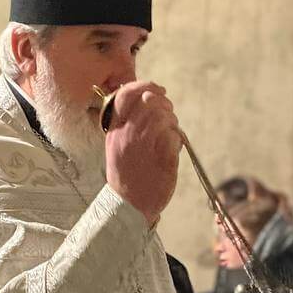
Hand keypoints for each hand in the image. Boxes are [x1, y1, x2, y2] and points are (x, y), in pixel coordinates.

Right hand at [104, 81, 181, 226]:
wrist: (129, 206)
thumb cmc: (126, 175)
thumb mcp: (116, 146)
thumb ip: (127, 123)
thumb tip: (146, 99)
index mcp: (115, 130)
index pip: (126, 94)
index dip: (144, 85)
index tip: (156, 90)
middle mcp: (128, 135)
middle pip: (150, 101)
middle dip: (164, 104)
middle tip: (168, 115)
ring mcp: (145, 146)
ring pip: (164, 117)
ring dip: (172, 122)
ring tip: (169, 134)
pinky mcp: (163, 158)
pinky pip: (175, 136)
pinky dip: (177, 140)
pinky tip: (172, 149)